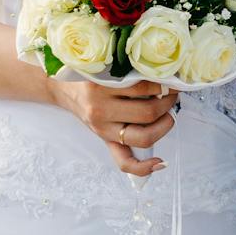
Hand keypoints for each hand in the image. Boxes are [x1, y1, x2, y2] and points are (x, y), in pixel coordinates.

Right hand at [51, 73, 178, 177]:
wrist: (62, 88)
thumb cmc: (86, 75)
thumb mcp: (104, 67)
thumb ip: (127, 72)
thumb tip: (163, 78)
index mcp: (101, 87)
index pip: (143, 88)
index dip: (164, 85)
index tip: (173, 81)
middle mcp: (101, 110)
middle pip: (147, 113)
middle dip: (167, 104)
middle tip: (173, 95)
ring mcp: (103, 129)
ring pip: (142, 136)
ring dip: (164, 126)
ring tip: (169, 115)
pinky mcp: (105, 140)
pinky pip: (124, 162)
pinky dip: (144, 167)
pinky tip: (160, 162)